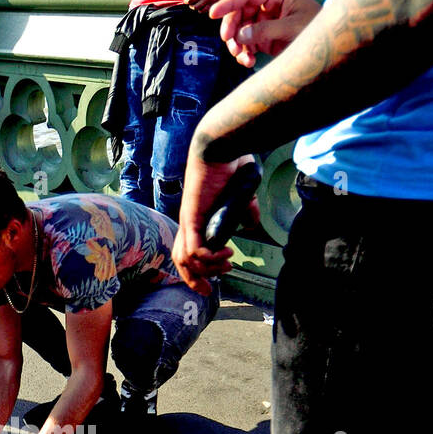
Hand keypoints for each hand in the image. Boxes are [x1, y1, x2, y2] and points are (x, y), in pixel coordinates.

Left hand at [172, 154, 258, 294]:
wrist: (220, 146)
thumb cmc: (230, 164)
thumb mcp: (242, 193)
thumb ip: (245, 209)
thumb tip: (251, 222)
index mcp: (195, 220)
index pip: (186, 253)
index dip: (196, 272)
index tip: (212, 283)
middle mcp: (188, 223)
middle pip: (181, 262)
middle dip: (196, 280)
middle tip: (213, 287)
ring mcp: (188, 220)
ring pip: (186, 259)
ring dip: (207, 269)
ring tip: (227, 264)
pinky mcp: (192, 216)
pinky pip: (194, 248)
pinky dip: (209, 257)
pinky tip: (226, 252)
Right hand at [209, 0, 320, 67]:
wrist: (327, 49)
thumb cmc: (316, 31)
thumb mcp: (293, 29)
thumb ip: (266, 31)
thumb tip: (241, 36)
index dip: (229, 3)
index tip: (212, 13)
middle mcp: (270, 4)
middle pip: (240, 12)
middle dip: (232, 29)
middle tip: (230, 45)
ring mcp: (267, 21)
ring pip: (241, 29)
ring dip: (237, 45)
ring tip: (244, 59)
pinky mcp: (265, 37)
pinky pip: (247, 43)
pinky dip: (244, 53)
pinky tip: (249, 62)